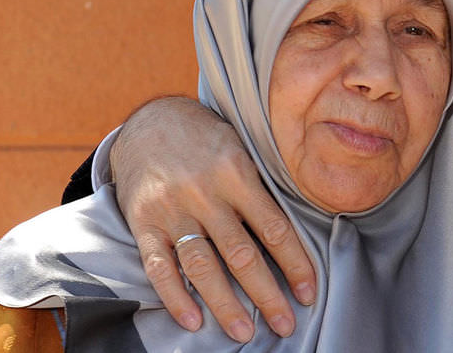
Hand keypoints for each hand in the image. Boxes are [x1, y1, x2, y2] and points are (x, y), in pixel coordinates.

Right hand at [110, 97, 315, 341]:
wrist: (150, 121)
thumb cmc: (207, 139)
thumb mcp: (240, 148)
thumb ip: (261, 186)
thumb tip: (296, 230)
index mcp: (237, 172)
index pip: (275, 227)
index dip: (295, 263)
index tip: (309, 292)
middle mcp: (205, 193)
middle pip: (241, 254)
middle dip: (267, 294)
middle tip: (285, 325)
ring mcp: (172, 209)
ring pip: (202, 266)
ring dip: (225, 304)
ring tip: (244, 333)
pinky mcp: (143, 221)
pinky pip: (159, 266)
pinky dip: (175, 297)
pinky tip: (193, 320)